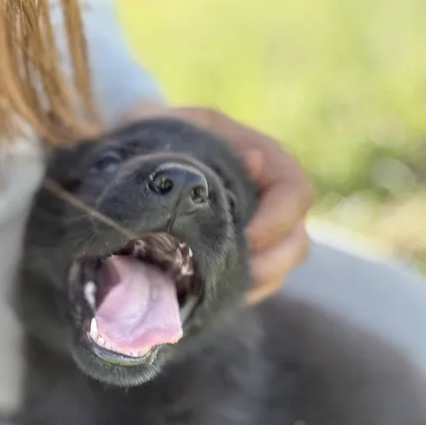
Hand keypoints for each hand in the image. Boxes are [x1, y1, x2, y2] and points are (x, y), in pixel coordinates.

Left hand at [116, 103, 314, 303]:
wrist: (129, 153)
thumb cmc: (153, 132)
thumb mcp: (171, 127)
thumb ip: (205, 144)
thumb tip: (252, 162)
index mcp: (261, 157)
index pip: (294, 191)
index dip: (278, 220)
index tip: (246, 238)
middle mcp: (267, 197)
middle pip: (296, 239)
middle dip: (270, 265)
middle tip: (233, 277)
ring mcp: (254, 230)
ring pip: (278, 268)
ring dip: (253, 284)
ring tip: (218, 292)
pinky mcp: (233, 256)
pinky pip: (250, 284)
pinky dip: (234, 293)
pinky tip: (206, 297)